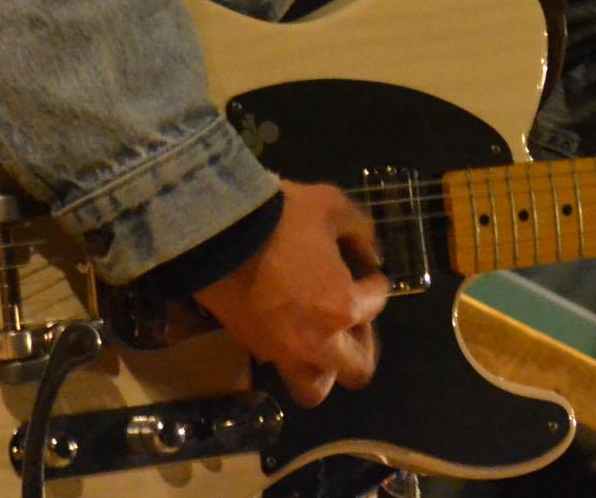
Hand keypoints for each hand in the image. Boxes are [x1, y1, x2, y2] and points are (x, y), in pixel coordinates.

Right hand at [194, 179, 389, 406]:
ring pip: (314, 388)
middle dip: (362, 345)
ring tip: (324, 339)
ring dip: (325, 368)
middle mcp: (318, 341)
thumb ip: (360, 231)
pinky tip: (290, 325)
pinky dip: (291, 354)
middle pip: (356, 371)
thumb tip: (369, 254)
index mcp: (343, 306)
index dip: (376, 284)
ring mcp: (282, 351)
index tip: (369, 273)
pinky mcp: (252, 348)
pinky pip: (281, 366)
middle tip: (353, 318)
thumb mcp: (332, 206)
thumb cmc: (282, 218)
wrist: (218, 232)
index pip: (377, 304)